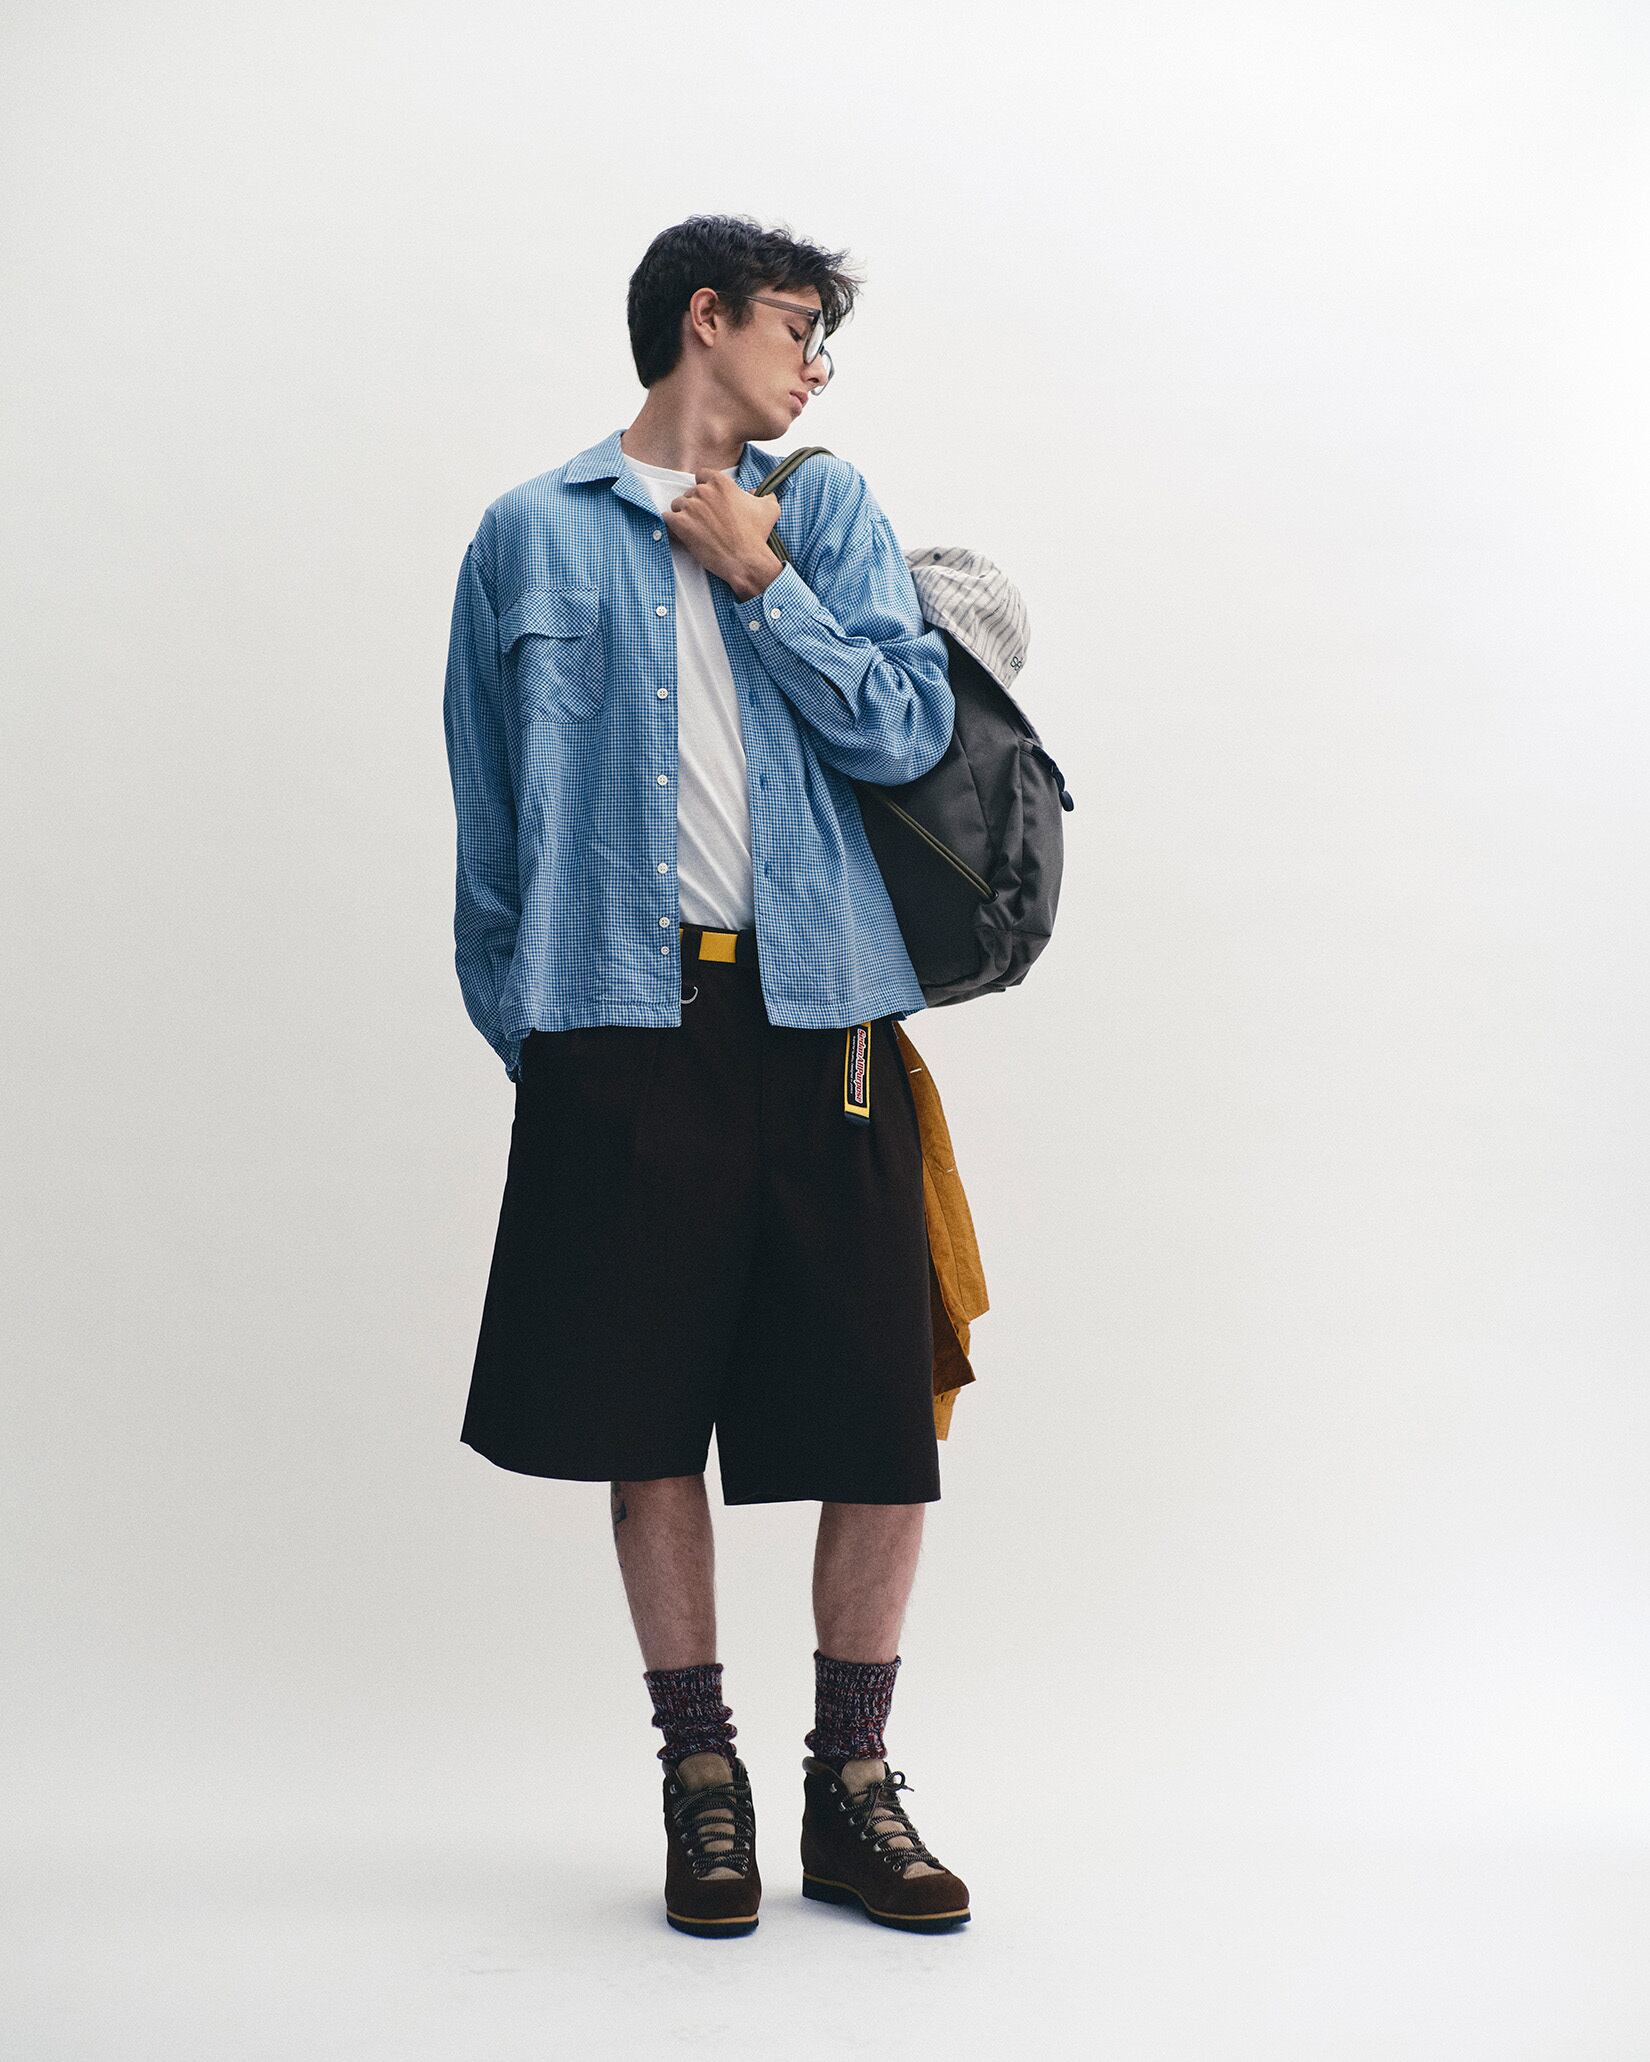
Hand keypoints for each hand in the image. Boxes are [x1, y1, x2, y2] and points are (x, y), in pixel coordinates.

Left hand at [661, 470, 781, 601]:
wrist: (745, 560)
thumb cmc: (757, 536)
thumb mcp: (768, 509)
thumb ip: (764, 495)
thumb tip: (760, 493)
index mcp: (721, 483)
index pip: (702, 475)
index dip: (704, 487)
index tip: (708, 500)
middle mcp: (704, 491)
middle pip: (690, 492)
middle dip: (696, 505)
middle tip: (704, 521)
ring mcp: (691, 507)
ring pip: (677, 505)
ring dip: (683, 515)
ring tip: (694, 529)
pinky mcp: (681, 524)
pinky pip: (667, 518)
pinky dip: (672, 526)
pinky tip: (681, 533)